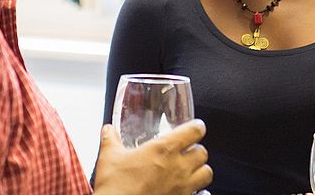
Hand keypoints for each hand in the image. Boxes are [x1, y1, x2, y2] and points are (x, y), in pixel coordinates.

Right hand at [93, 119, 211, 194]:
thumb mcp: (110, 158)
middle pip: (203, 152)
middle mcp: (178, 167)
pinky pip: (201, 194)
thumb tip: (107, 130)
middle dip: (197, 150)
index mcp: (164, 149)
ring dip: (201, 170)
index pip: (195, 131)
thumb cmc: (116, 187)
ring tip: (191, 170)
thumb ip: (110, 140)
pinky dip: (199, 192)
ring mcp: (183, 187)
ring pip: (207, 173)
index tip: (195, 127)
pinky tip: (190, 191)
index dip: (197, 127)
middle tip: (188, 151)